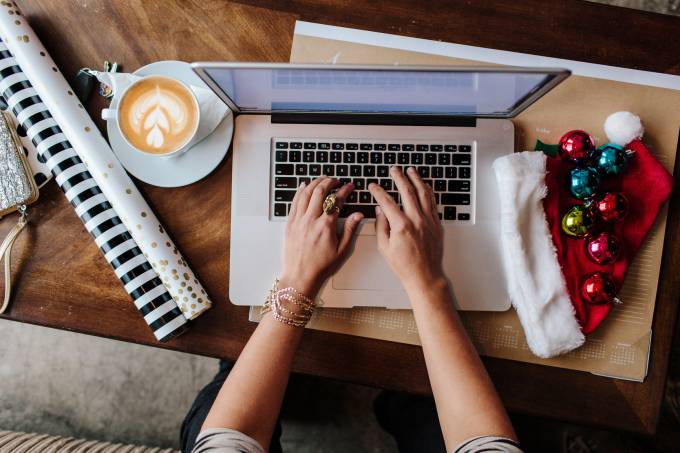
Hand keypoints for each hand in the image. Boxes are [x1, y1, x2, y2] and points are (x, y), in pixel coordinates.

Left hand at [280, 176, 363, 296]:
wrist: (300, 275)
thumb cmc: (321, 266)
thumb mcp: (341, 250)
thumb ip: (350, 229)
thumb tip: (358, 215)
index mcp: (326, 226)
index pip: (337, 201)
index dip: (345, 191)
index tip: (349, 186)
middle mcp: (311, 220)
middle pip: (320, 192)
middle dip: (329, 182)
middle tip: (336, 180)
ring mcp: (299, 220)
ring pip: (306, 194)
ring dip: (315, 183)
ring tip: (322, 180)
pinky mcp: (290, 223)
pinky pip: (295, 202)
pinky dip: (300, 191)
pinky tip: (304, 186)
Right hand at [368, 166, 444, 293]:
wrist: (425, 276)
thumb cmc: (404, 265)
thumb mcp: (384, 247)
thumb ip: (381, 226)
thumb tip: (380, 210)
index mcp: (401, 226)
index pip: (387, 202)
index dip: (378, 191)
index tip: (373, 186)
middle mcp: (417, 220)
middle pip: (407, 191)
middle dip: (399, 177)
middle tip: (394, 169)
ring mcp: (428, 221)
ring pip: (423, 193)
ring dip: (416, 179)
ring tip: (411, 170)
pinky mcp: (436, 224)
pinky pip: (433, 202)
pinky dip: (428, 191)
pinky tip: (424, 185)